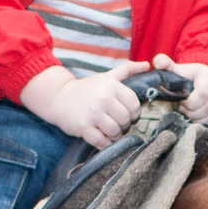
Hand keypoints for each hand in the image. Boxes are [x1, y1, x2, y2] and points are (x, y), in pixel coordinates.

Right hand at [20, 61, 149, 148]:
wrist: (59, 97)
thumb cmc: (88, 88)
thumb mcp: (107, 76)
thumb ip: (127, 70)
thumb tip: (148, 65)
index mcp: (112, 86)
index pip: (134, 105)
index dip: (133, 113)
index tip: (125, 113)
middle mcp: (103, 98)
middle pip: (125, 120)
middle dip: (122, 124)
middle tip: (114, 122)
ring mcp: (93, 113)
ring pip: (115, 132)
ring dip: (113, 135)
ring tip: (108, 129)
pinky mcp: (83, 127)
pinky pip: (101, 141)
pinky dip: (103, 143)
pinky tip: (100, 137)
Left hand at [154, 55, 207, 128]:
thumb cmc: (191, 77)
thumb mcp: (179, 70)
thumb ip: (166, 65)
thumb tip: (158, 61)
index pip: (203, 93)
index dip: (190, 103)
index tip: (182, 103)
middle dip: (194, 113)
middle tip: (185, 111)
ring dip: (201, 120)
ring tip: (192, 115)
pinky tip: (202, 120)